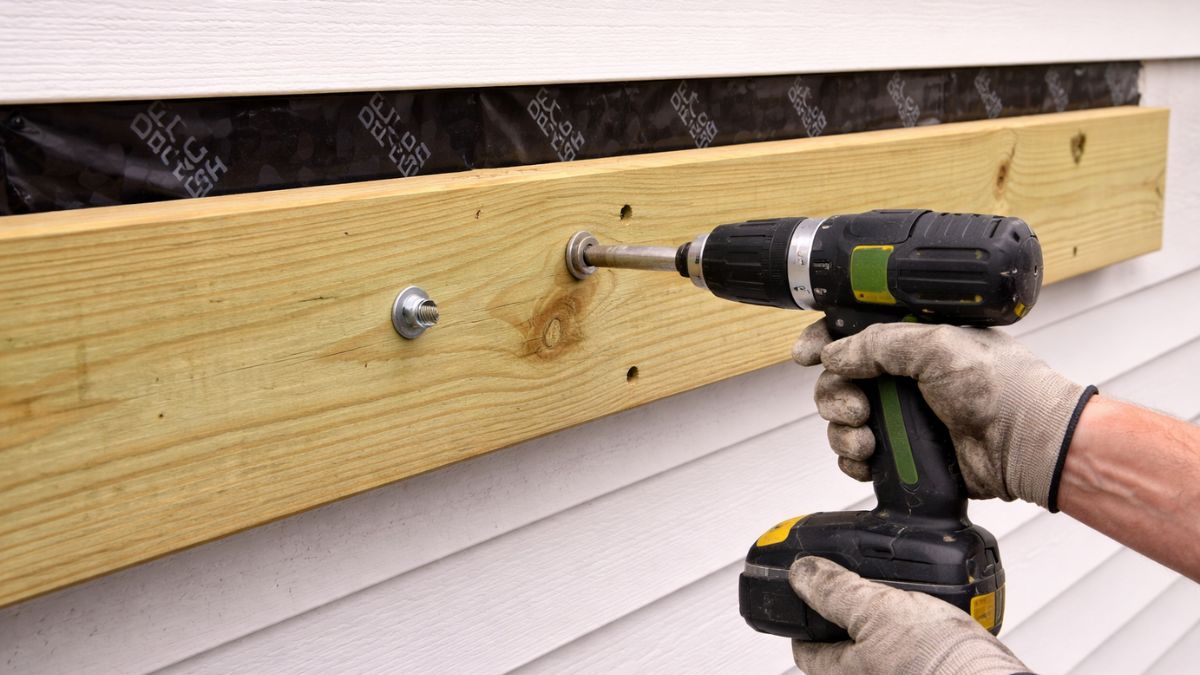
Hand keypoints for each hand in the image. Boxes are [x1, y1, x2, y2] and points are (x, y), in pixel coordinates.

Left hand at [788, 557, 1026, 674]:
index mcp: (850, 672)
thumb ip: (836, 591)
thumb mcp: (878, 611)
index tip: (799, 605)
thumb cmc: (940, 662)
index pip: (809, 653)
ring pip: (882, 643)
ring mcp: (905, 671)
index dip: (801, 627)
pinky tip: (930, 607)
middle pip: (845, 647)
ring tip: (895, 591)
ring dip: (886, 616)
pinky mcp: (936, 666)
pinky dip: (918, 623)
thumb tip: (801, 573)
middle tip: (850, 588)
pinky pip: (917, 644)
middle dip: (846, 616)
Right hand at [793, 320, 1093, 508]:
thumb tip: (834, 353)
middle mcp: (904, 375)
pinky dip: (854, 460)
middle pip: (838, 379)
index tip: (807, 354)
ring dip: (843, 431)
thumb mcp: (937, 347)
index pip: (853, 333)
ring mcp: (902, 415)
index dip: (825, 341)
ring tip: (866, 439)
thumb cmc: (1004, 387)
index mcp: (913, 339)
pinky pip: (857, 456)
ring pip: (843, 420)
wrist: (1029, 445)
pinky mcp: (904, 452)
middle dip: (834, 395)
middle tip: (855, 408)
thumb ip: (878, 344)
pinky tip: (869, 461)